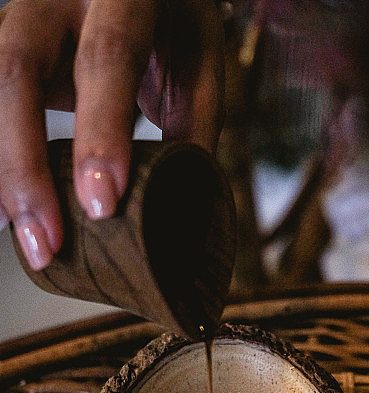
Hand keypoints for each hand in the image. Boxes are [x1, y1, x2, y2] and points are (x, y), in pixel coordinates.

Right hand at [0, 0, 224, 269]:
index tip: (102, 205)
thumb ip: (190, 128)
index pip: (108, 58)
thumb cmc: (171, 31)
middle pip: (19, 71)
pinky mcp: (1, 45)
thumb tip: (181, 211)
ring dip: (3, 173)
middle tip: (47, 243)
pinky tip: (1, 211)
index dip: (101, 133)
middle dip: (28, 167)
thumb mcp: (196, 67)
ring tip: (26, 240)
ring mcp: (19, 18)